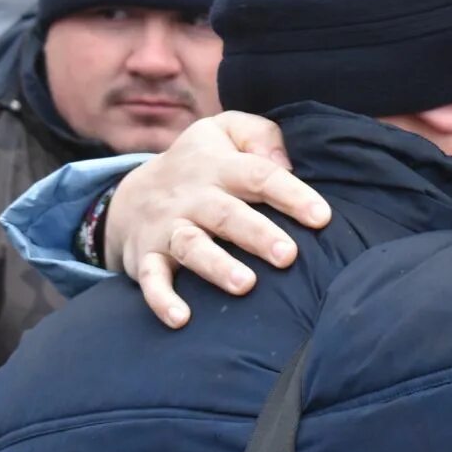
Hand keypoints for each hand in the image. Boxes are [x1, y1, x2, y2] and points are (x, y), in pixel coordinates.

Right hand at [101, 113, 332, 326]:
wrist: (130, 194)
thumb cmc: (200, 164)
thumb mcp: (224, 132)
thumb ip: (261, 136)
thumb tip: (288, 164)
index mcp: (219, 166)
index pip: (259, 175)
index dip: (291, 194)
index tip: (322, 217)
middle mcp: (193, 197)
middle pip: (226, 214)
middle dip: (257, 235)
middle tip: (287, 256)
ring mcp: (167, 228)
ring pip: (191, 246)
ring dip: (217, 266)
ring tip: (246, 284)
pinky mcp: (145, 257)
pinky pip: (151, 279)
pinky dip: (162, 299)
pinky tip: (182, 319)